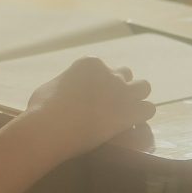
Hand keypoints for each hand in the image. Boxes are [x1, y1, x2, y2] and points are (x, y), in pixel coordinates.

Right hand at [22, 55, 154, 155]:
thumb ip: (65, 83)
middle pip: (126, 74)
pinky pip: (149, 109)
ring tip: (126, 112)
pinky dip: (142, 116)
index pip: (104, 67)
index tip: (95, 95)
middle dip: (120, 86)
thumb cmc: (42, 109)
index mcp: (89, 63)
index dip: (101, 81)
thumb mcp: (50, 87)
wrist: (51, 129)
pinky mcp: (131, 111)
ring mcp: (122, 91)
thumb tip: (65, 89)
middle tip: (111, 103)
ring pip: (144, 87)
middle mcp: (109, 73)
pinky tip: (131, 125)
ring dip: (136, 98)